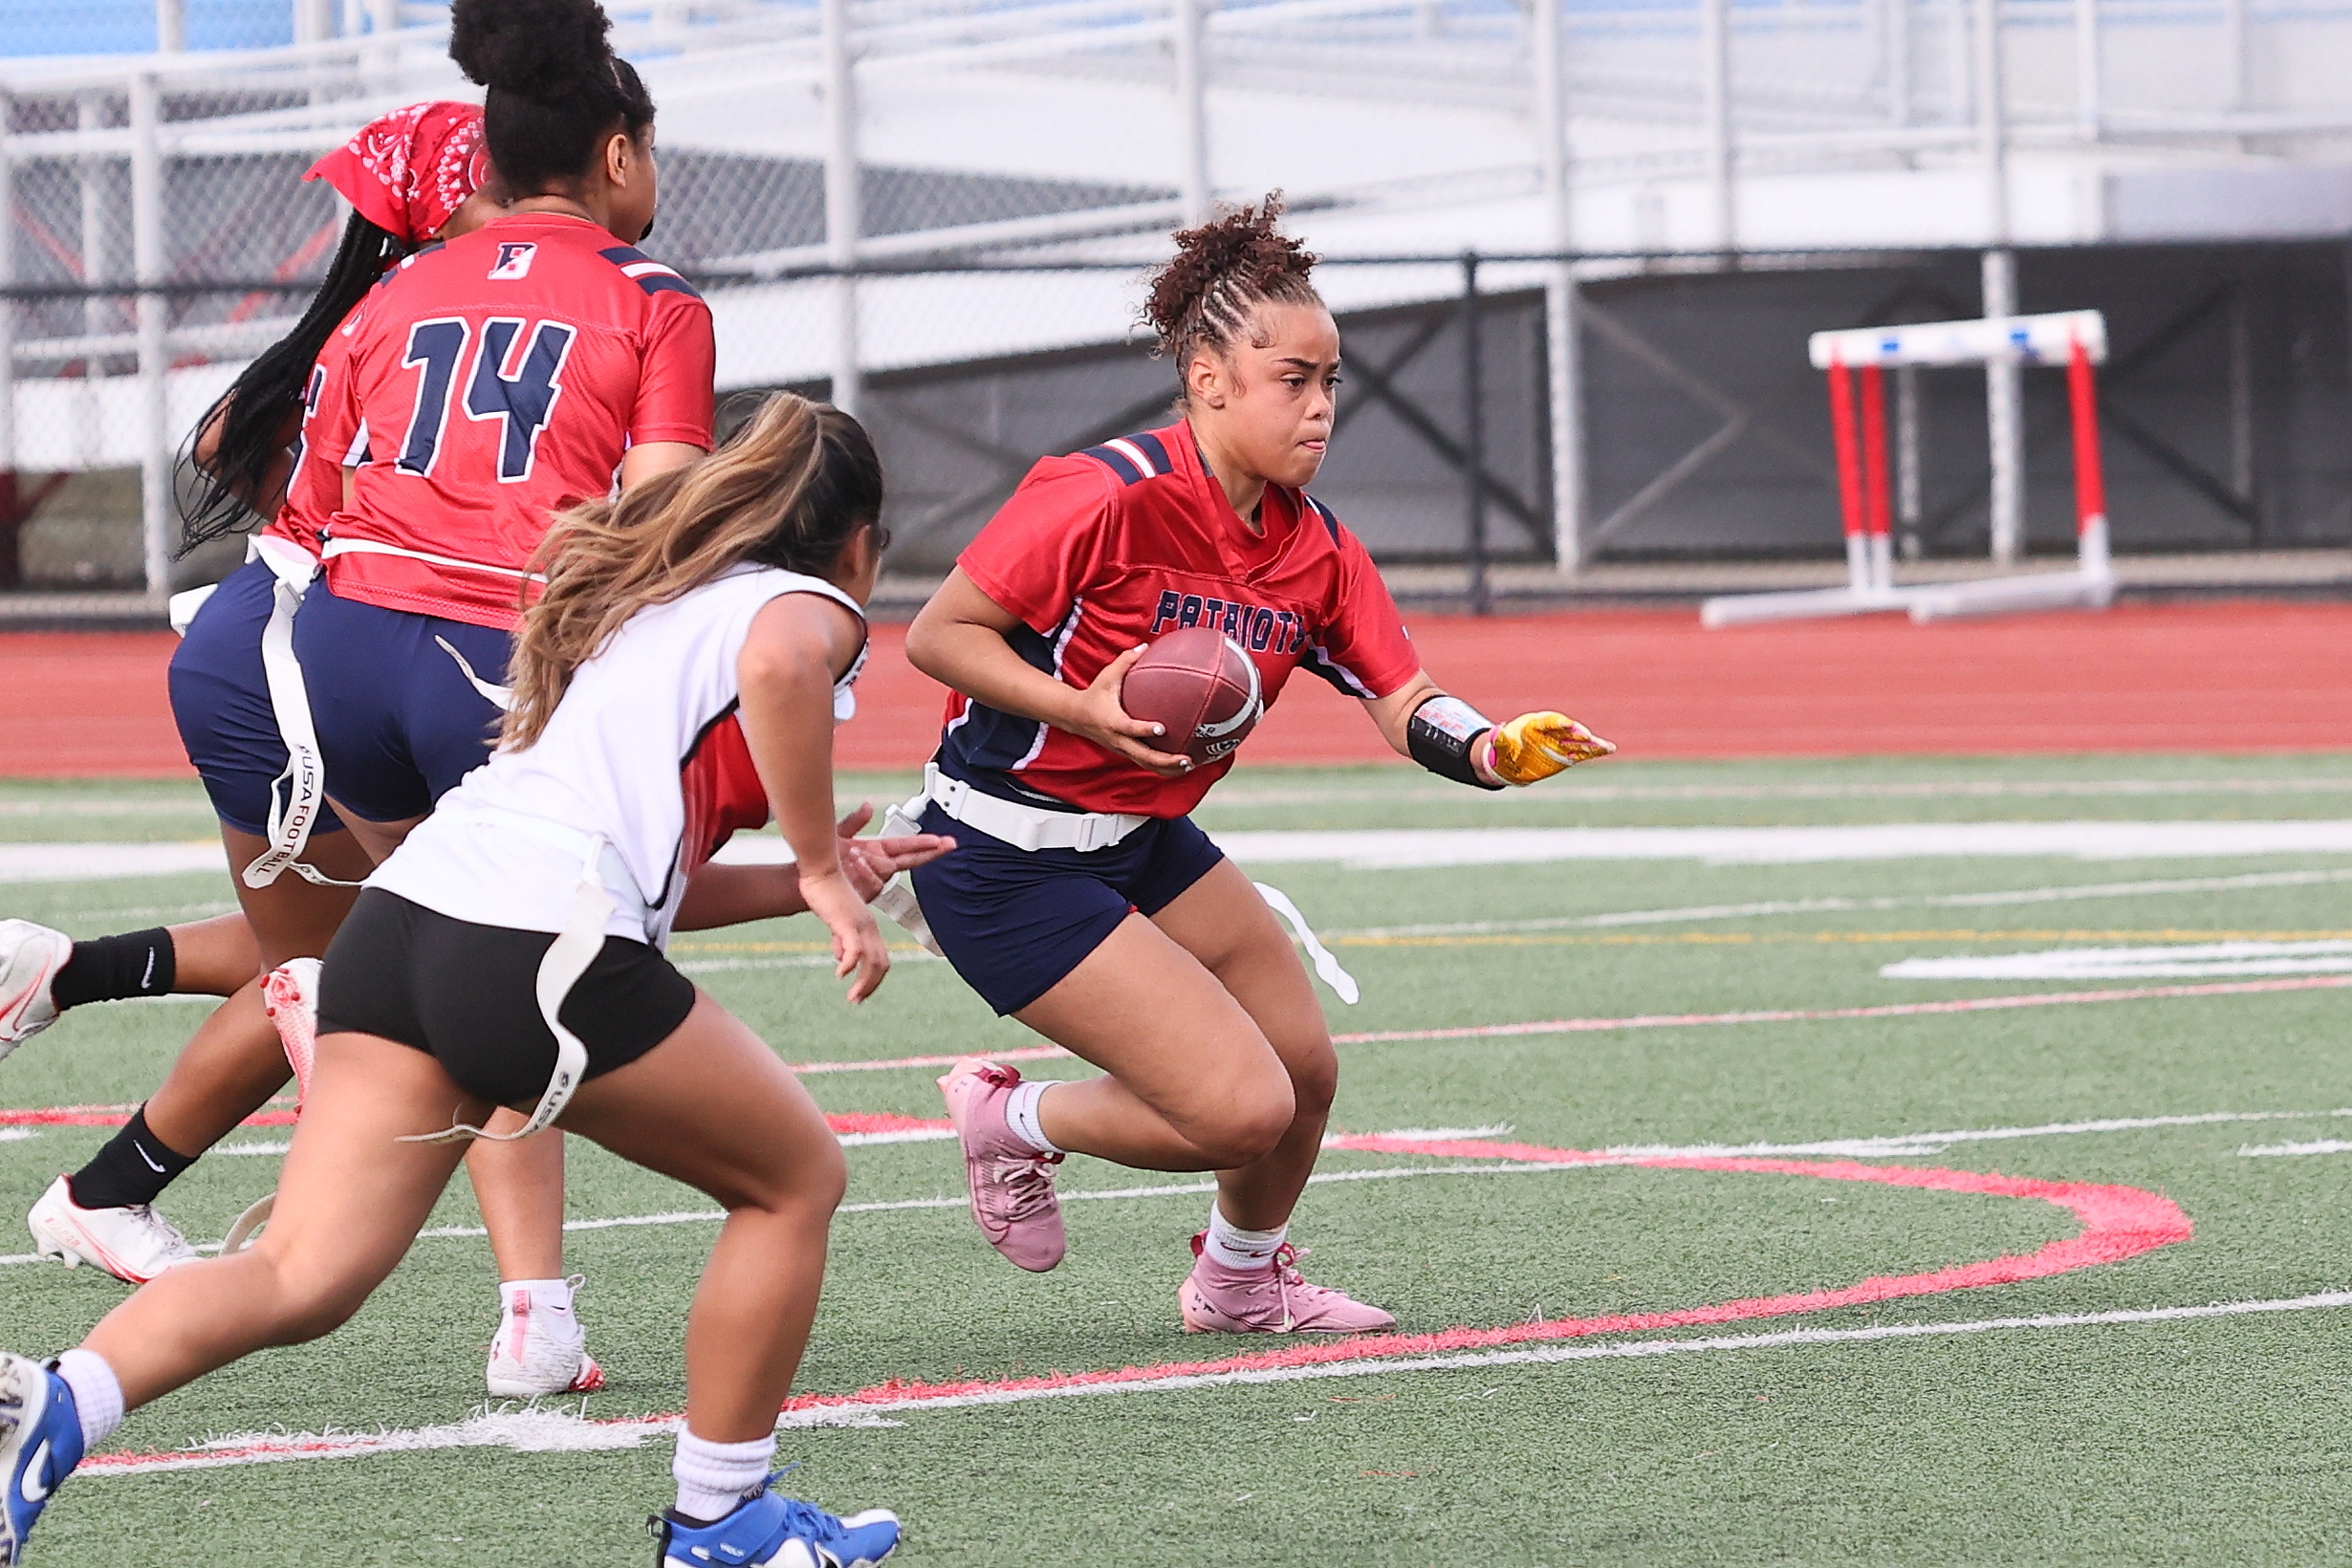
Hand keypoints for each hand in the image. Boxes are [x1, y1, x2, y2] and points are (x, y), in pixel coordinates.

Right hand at [799, 864, 891, 1002]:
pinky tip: (840, 975)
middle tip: (856, 1001)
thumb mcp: (835, 919)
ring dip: (863, 984)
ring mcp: (860, 926)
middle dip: (871, 986)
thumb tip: (840, 957)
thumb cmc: (826, 891)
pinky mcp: (847, 923)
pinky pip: (854, 950)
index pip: (880, 959)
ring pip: (871, 962)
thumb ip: (840, 937)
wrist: (822, 870)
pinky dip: (849, 966)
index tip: (861, 993)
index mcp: (868, 927)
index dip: (873, 979)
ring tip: (852, 998)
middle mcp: (869, 928)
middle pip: (881, 965)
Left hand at [830, 801, 954, 902]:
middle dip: (929, 852)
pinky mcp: (864, 892)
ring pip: (886, 869)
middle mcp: (879, 866)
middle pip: (910, 859)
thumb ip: (854, 821)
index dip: (927, 845)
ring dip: (875, 862)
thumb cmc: (821, 859)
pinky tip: (855, 864)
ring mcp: (873, 880)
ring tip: (855, 855)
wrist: (806, 879)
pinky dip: (865, 873)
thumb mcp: (837, 834)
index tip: (946, 842)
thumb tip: (868, 806)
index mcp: (878, 851)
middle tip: (946, 844)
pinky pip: (873, 882)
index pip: (908, 848)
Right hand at [1067, 645, 1194, 778]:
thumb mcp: (1107, 676)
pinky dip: (1162, 768)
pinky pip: (1145, 764)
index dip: (1145, 729)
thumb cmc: (1094, 695)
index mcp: (1113, 721)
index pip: (1130, 728)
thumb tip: (1145, 645)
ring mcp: (1122, 749)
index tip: (1162, 728)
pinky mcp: (1126, 753)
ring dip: (1167, 768)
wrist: (1075, 717)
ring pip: (1146, 764)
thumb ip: (1125, 661)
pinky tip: (1180, 767)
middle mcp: (1118, 739)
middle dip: (1165, 760)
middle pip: (1143, 756)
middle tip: (1186, 758)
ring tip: (1190, 765)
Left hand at [1482, 712, 1615, 785]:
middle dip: (1576, 733)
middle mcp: (1550, 732)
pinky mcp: (1566, 754)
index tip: (1567, 724)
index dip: (1557, 722)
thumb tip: (1496, 732)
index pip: (1547, 722)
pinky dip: (1595, 750)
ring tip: (1606, 745)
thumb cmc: (1503, 751)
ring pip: (1578, 741)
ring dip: (1592, 743)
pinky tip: (1609, 748)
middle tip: (1587, 736)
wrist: (1510, 761)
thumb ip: (1499, 740)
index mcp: (1534, 726)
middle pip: (1566, 730)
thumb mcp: (1499, 747)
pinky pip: (1583, 752)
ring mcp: (1559, 743)